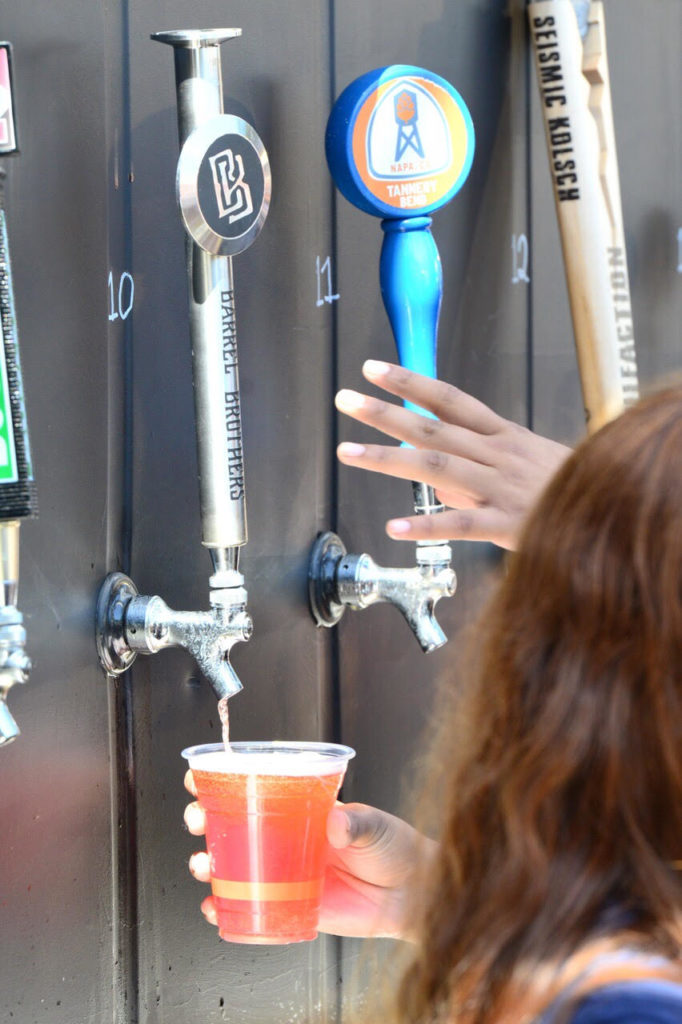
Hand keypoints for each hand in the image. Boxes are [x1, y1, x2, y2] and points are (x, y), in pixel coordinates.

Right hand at [183, 772, 433, 940]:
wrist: (412, 896)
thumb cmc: (396, 850)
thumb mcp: (375, 827)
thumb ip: (355, 823)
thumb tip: (335, 822)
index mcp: (304, 809)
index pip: (258, 786)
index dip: (224, 779)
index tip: (201, 775)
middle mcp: (289, 838)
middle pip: (234, 824)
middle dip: (205, 820)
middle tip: (198, 820)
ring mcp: (287, 872)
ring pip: (234, 865)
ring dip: (209, 863)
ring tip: (203, 865)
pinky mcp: (291, 905)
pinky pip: (250, 907)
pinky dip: (225, 909)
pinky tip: (215, 907)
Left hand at [335, 360, 570, 550]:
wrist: (611, 513)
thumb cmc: (565, 487)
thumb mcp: (524, 463)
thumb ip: (478, 464)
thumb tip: (437, 473)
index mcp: (502, 435)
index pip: (449, 400)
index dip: (411, 382)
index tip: (374, 369)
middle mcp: (497, 454)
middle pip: (433, 428)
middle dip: (386, 412)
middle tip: (346, 399)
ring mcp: (500, 488)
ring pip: (437, 468)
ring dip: (389, 458)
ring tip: (349, 453)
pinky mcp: (507, 524)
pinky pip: (461, 524)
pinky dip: (426, 525)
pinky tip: (395, 527)